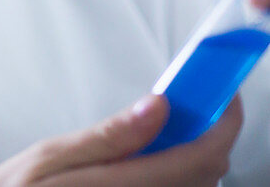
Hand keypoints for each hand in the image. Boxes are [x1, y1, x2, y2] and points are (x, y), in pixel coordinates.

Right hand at [0, 94, 241, 185]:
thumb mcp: (47, 156)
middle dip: (203, 131)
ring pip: (194, 183)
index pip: (203, 156)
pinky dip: (172, 170)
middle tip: (179, 101)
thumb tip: (158, 107)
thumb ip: (108, 135)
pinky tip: (142, 160)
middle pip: (207, 171)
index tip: (219, 90)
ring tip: (154, 130)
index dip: (222, 120)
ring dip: (188, 151)